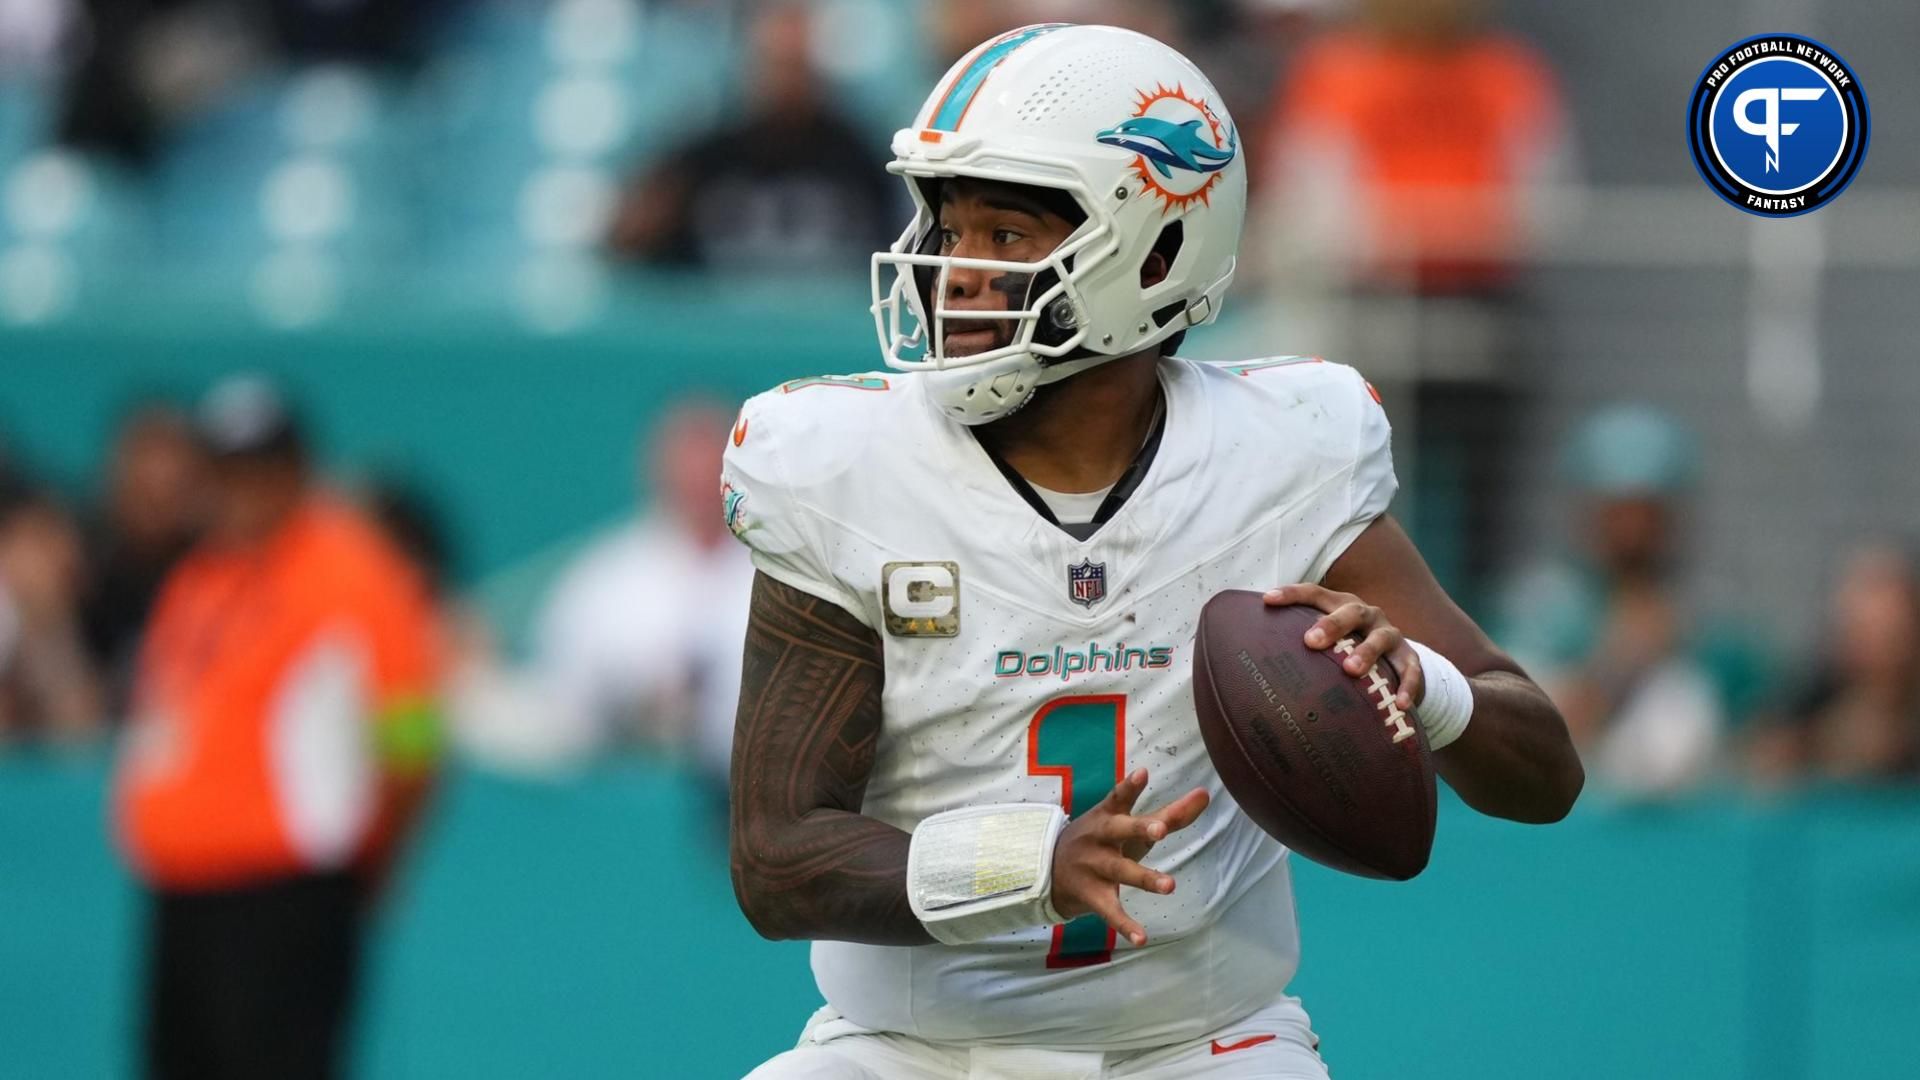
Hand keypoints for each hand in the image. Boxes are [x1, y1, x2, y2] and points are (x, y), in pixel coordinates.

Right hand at [1050, 768, 1208, 946]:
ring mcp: (1094, 867)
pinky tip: (1142, 938)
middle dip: (1139, 828)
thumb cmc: (1103, 841)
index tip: (1142, 772)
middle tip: (1160, 830)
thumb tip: (1206, 794)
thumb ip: (1170, 813)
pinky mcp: (1092, 895)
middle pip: (1119, 830)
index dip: (1130, 786)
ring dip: (1145, 877)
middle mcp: (1099, 838)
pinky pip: (1110, 911)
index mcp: (1108, 816)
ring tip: (1170, 886)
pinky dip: (1125, 925)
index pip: (1119, 797)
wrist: (1049, 870)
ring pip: (1120, 871)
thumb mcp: (1130, 825)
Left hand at [1264, 583, 1424, 710]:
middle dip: (1331, 625)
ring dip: (1366, 653)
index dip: (1292, 594)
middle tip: (1311, 642)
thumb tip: (1251, 658)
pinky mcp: (1409, 658)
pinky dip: (1406, 685)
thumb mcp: (1328, 640)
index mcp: (1342, 605)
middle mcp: (1367, 615)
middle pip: (1350, 612)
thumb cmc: (1347, 649)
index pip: (1315, 593)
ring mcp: (1390, 635)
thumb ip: (1298, 642)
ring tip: (1351, 670)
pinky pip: (1410, 670)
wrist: (1395, 659)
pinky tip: (1399, 703)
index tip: (1267, 600)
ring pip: (1380, 639)